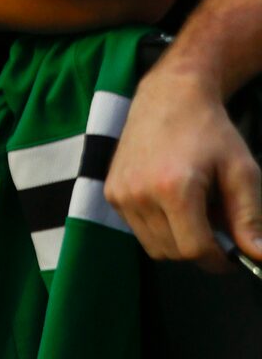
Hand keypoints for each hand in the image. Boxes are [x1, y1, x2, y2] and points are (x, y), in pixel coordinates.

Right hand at [105, 53, 261, 270]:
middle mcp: (139, 195)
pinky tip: (171, 203)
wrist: (169, 98)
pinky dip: (158, 228)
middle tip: (217, 227)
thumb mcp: (242, 171)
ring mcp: (120, 195)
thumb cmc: (210, 132)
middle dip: (199, 250)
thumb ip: (249, 217)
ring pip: (153, 247)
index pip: (195, 249)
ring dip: (178, 241)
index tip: (233, 256)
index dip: (218, 260)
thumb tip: (258, 256)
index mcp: (174, 189)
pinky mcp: (110, 193)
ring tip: (194, 213)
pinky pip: (138, 230)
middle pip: (173, 253)